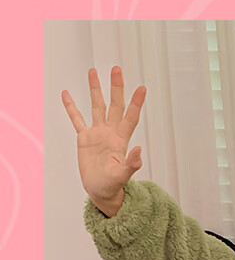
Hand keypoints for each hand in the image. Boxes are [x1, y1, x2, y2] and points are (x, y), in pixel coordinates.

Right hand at [61, 66, 146, 211]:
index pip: (130, 117)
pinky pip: (77, 119)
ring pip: (96, 106)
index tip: (142, 88)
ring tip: (93, 71)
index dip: (136, 103)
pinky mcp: (84, 138)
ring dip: (95, 89)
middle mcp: (110, 132)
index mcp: (121, 140)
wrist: (101, 191)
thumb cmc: (113, 186)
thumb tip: (139, 150)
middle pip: (114, 105)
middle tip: (116, 68)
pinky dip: (71, 107)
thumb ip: (131, 164)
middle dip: (116, 87)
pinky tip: (66, 94)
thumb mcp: (122, 176)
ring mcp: (97, 134)